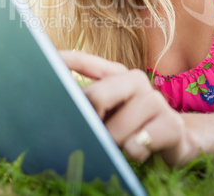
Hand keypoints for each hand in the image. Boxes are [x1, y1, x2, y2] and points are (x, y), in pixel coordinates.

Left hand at [60, 51, 190, 165]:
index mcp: (117, 74)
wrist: (175, 138)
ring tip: (118, 146)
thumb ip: (87, 102)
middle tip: (91, 134)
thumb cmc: (132, 124)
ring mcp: (155, 100)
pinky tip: (136, 151)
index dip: (60, 62)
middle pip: (96, 97)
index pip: (82, 61)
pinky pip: (140, 143)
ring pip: (116, 128)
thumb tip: (55, 101)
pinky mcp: (171, 124)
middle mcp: (135, 80)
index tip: (38, 65)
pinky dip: (133, 152)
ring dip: (112, 144)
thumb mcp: (107, 111)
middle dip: (89, 122)